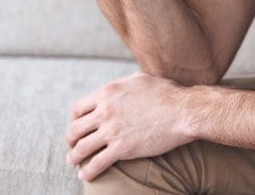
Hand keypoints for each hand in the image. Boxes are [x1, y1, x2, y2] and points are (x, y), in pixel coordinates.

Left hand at [65, 71, 194, 181]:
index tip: (79, 126)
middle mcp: (105, 111)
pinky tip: (86, 175)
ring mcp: (112, 130)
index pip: (78, 108)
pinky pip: (96, 163)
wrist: (183, 111)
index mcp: (108, 93)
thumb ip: (122, 85)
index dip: (75, 119)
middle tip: (74, 146)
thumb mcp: (139, 80)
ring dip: (74, 157)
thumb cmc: (167, 93)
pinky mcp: (122, 148)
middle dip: (71, 140)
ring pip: (81, 148)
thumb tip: (117, 89)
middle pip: (75, 129)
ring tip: (75, 162)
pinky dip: (88, 171)